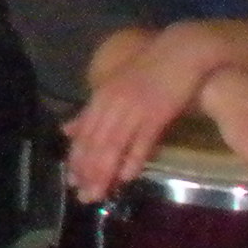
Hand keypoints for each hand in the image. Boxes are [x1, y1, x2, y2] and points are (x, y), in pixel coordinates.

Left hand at [62, 25, 216, 204]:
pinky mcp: (157, 112)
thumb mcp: (113, 88)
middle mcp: (113, 103)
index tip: (71, 181)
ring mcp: (134, 108)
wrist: (181, 51)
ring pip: (114, 144)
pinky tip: (128, 176)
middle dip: (87, 171)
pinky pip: (142, 139)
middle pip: (95, 142)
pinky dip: (134, 157)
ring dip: (106, 171)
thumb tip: (66, 130)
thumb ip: (91, 111)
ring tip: (100, 193)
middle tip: (83, 196)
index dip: (77, 158)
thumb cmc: (148, 71)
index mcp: (101, 98)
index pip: (84, 134)